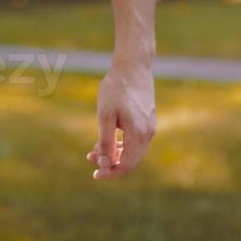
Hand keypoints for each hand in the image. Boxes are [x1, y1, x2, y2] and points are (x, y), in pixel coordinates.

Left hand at [87, 57, 155, 179]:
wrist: (132, 66)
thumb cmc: (116, 89)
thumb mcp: (105, 115)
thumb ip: (105, 141)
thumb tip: (104, 164)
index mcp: (138, 134)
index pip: (126, 165)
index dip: (110, 173)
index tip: (95, 175)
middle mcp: (148, 133)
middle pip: (131, 161)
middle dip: (111, 164)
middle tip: (90, 157)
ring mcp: (150, 127)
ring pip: (134, 151)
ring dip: (116, 153)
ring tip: (95, 148)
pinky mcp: (149, 120)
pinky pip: (137, 141)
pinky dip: (123, 144)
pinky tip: (110, 139)